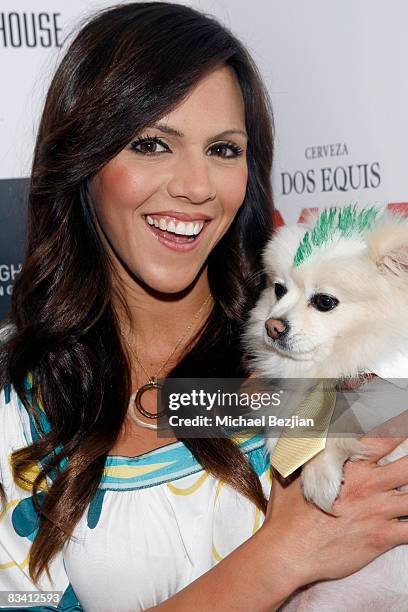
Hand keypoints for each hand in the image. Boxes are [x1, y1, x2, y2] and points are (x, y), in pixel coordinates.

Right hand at [260, 433, 407, 588]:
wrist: (289, 550)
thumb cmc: (288, 513)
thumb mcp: (293, 471)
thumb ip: (306, 451)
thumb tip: (306, 433)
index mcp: (349, 466)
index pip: (382, 442)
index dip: (396, 437)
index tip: (401, 436)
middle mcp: (368, 484)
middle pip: (407, 466)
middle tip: (407, 467)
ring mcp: (378, 511)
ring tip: (406, 495)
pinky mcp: (382, 537)